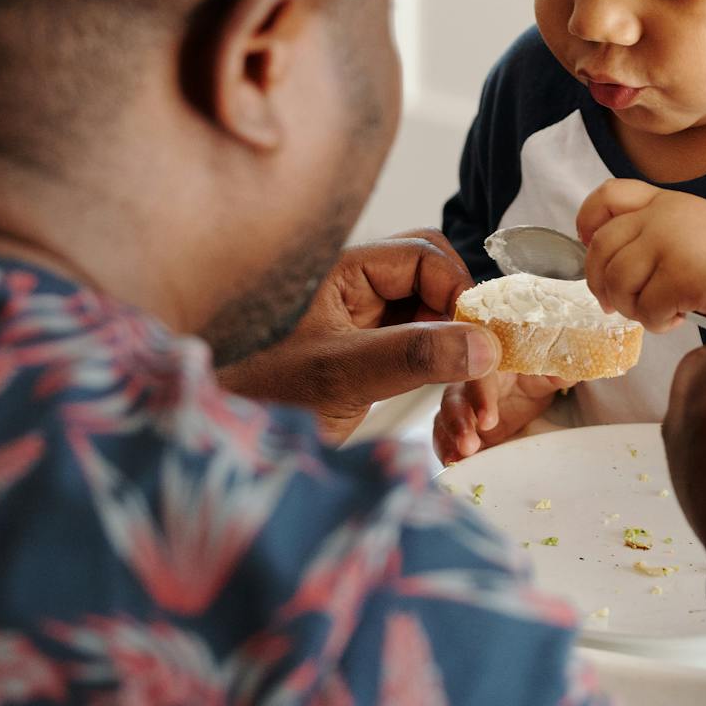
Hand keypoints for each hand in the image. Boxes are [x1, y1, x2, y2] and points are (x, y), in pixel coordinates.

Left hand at [217, 230, 499, 441]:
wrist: (220, 448)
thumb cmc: (259, 400)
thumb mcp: (342, 375)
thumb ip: (414, 354)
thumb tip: (485, 345)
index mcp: (344, 271)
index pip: (426, 257)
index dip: (459, 295)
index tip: (481, 344)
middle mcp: (359, 289)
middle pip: (438, 281)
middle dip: (467, 324)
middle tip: (484, 373)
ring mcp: (367, 323)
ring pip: (438, 320)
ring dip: (464, 360)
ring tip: (477, 412)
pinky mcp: (373, 357)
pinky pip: (426, 353)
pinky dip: (447, 381)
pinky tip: (458, 417)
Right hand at [432, 370, 565, 463]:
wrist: (525, 393)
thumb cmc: (532, 378)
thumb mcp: (546, 376)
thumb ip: (555, 374)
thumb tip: (566, 373)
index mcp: (491, 364)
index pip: (481, 375)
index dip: (481, 396)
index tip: (488, 421)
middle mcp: (469, 382)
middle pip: (456, 397)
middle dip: (459, 422)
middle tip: (469, 445)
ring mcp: (461, 405)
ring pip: (445, 417)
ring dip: (449, 438)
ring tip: (457, 458)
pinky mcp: (459, 426)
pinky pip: (444, 436)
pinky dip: (446, 448)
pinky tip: (452, 463)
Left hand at [577, 179, 705, 331]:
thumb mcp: (691, 227)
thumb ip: (652, 231)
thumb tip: (602, 266)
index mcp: (665, 201)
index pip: (609, 195)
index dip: (587, 220)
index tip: (587, 243)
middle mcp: (663, 215)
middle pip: (601, 248)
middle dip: (600, 283)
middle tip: (614, 303)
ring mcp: (671, 241)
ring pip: (617, 281)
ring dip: (630, 307)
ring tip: (655, 311)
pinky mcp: (681, 273)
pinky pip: (645, 308)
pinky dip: (656, 323)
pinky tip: (677, 317)